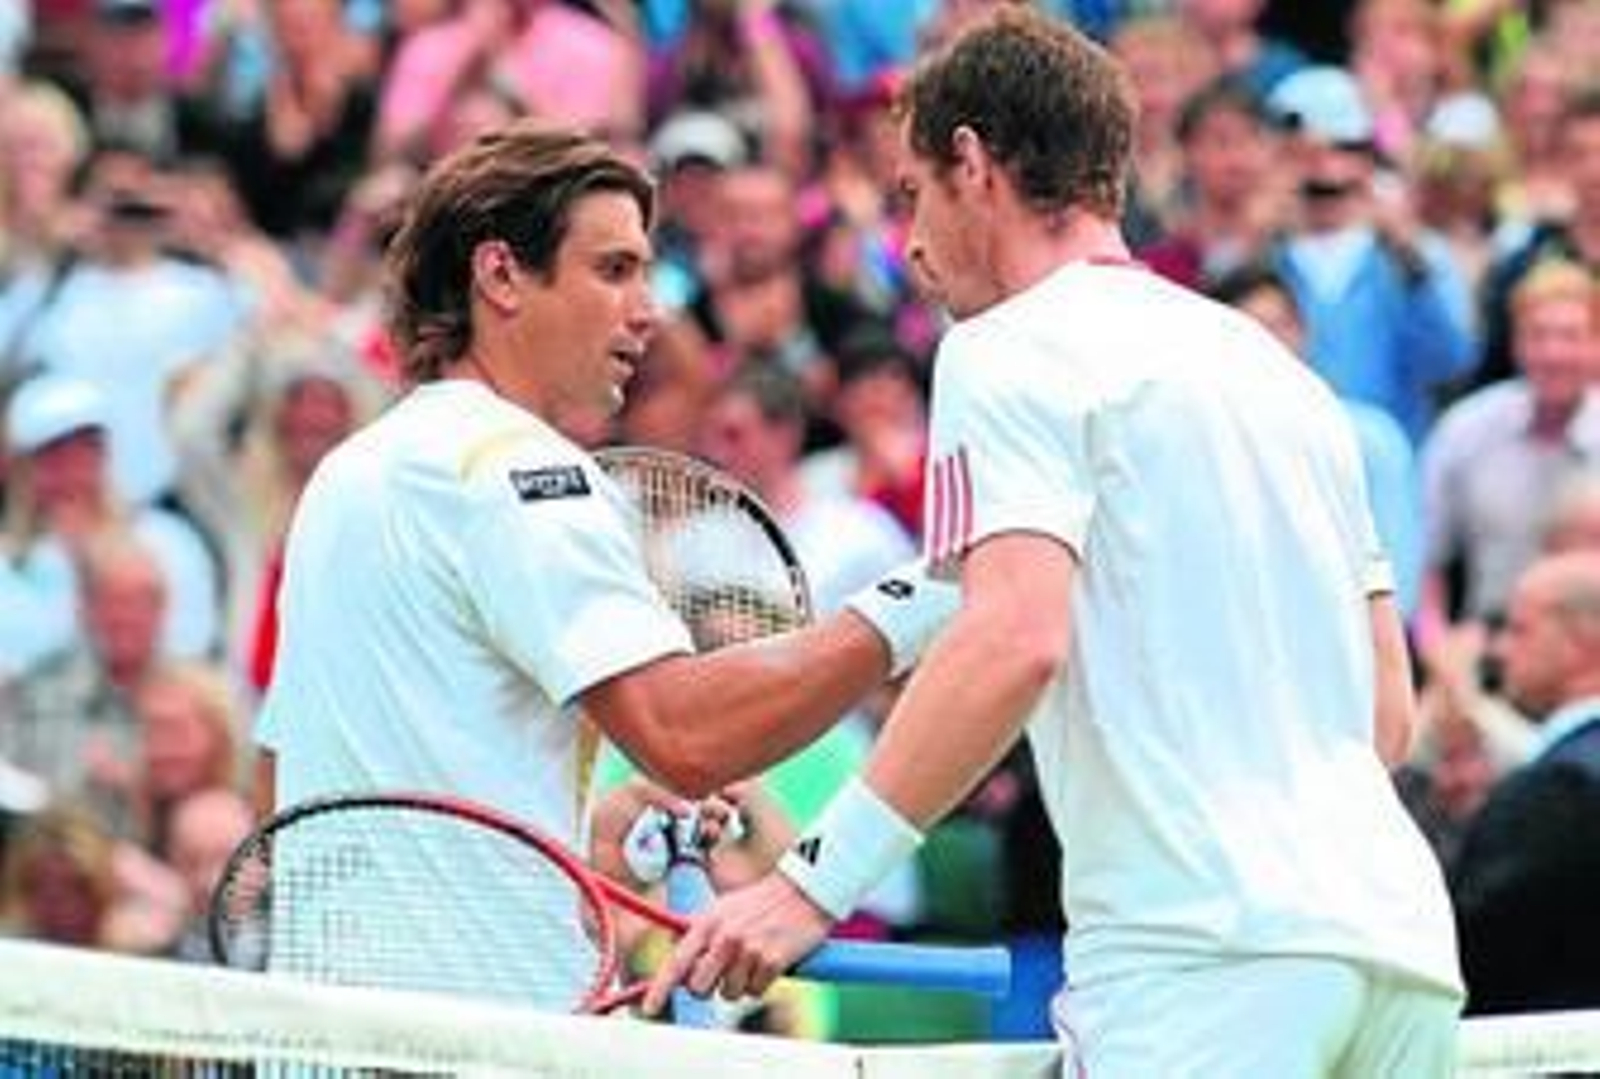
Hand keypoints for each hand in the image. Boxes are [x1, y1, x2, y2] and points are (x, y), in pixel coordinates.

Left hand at [640, 871, 832, 1012]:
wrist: (803, 892)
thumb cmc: (760, 902)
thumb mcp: (723, 907)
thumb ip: (698, 929)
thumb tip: (672, 946)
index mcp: (708, 922)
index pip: (676, 962)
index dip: (659, 989)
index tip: (648, 1010)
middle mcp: (726, 937)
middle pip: (700, 988)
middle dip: (708, 987)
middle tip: (722, 971)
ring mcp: (750, 951)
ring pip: (730, 994)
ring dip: (739, 983)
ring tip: (751, 958)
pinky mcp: (773, 962)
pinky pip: (755, 992)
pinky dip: (760, 982)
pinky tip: (767, 961)